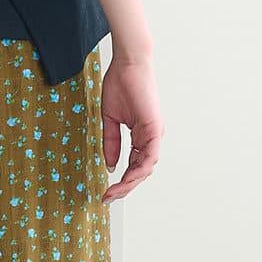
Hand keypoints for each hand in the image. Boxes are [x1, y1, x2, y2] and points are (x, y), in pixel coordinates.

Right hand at [100, 54, 162, 201]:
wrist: (127, 63)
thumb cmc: (120, 84)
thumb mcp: (110, 119)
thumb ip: (111, 142)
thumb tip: (111, 166)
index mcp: (142, 135)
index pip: (134, 165)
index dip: (122, 181)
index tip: (106, 192)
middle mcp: (151, 137)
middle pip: (142, 170)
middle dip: (125, 187)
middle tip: (109, 198)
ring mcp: (154, 133)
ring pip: (147, 167)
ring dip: (130, 182)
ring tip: (114, 192)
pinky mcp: (154, 128)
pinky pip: (150, 155)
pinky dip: (139, 169)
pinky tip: (126, 177)